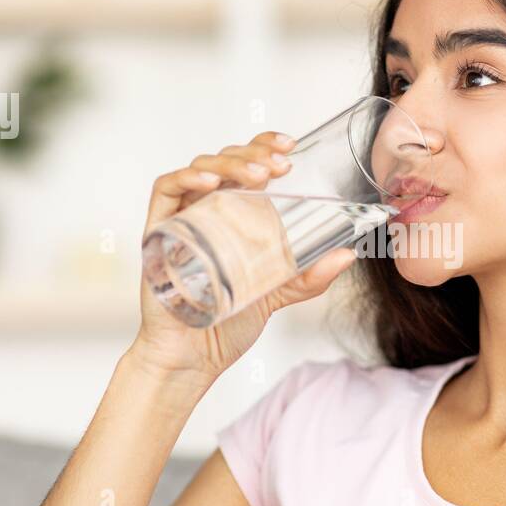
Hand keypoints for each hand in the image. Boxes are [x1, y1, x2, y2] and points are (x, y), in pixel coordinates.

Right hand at [129, 131, 357, 378]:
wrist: (193, 359)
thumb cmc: (227, 322)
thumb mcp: (277, 293)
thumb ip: (308, 276)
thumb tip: (347, 255)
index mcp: (232, 214)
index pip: (245, 166)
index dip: (264, 148)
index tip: (291, 146)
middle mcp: (205, 209)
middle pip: (225, 161)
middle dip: (253, 155)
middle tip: (282, 165)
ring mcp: (181, 218)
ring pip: (200, 168)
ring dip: (230, 163)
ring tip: (259, 175)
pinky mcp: (158, 232)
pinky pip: (166, 190)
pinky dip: (187, 177)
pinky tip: (211, 181)